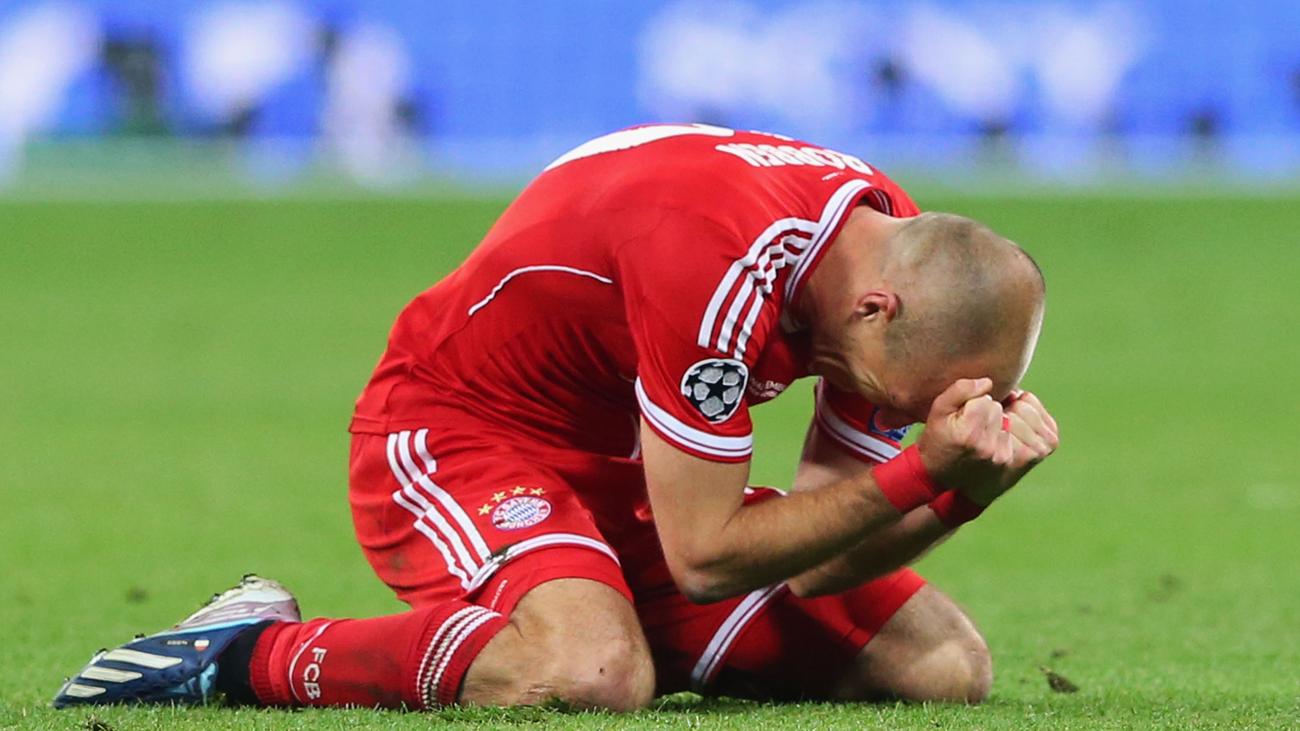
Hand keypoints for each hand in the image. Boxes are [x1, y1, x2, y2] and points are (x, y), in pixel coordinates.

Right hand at [916, 379, 1059, 505]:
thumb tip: (989, 382)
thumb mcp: (938, 411)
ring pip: (1019, 413)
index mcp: (968, 433)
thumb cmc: (938, 439)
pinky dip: (1024, 424)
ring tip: (993, 427)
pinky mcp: (1021, 460)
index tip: (965, 416)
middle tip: (978, 423)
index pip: (985, 399)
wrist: (945, 476)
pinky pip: (1032, 426)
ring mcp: (1006, 455)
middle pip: (1002, 407)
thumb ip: (960, 390)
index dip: (975, 402)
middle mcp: (990, 447)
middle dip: (992, 409)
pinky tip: (1009, 432)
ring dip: (1009, 415)